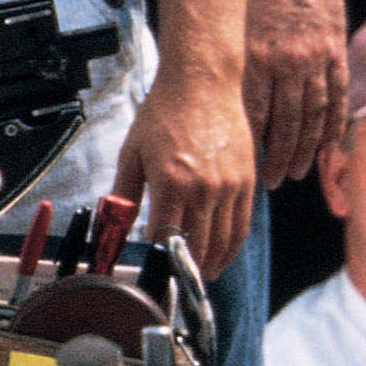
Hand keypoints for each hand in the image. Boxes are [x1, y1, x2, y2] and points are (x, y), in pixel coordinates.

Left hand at [113, 68, 255, 277]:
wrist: (203, 83)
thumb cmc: (164, 113)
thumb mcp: (132, 152)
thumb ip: (125, 191)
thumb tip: (117, 221)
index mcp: (172, 182)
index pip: (168, 235)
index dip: (160, 255)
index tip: (154, 265)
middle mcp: (206, 188)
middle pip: (200, 243)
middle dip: (189, 267)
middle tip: (180, 282)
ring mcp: (231, 185)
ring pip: (225, 239)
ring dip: (214, 262)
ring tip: (202, 275)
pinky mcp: (247, 180)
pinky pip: (243, 222)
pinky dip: (233, 243)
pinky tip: (223, 253)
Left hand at [243, 0, 347, 187]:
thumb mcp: (229, 31)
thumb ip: (225, 69)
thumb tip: (211, 112)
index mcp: (254, 59)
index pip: (253, 116)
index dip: (250, 148)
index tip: (244, 168)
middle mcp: (286, 64)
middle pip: (285, 124)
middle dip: (277, 158)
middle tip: (271, 182)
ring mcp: (315, 59)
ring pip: (312, 115)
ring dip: (305, 149)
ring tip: (296, 173)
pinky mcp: (335, 53)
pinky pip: (336, 97)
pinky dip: (333, 125)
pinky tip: (327, 147)